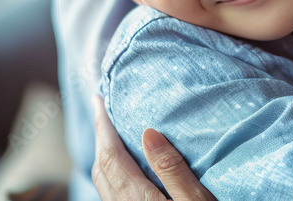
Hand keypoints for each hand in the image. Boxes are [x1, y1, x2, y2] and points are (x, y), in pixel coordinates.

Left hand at [92, 95, 216, 200]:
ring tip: (112, 133)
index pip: (111, 155)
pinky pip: (111, 190)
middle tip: (104, 111)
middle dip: (101, 136)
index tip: (99, 101)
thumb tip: (149, 134)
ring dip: (106, 153)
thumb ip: (171, 169)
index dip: (104, 126)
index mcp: (136, 196)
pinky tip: (126, 165)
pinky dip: (113, 169)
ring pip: (104, 179)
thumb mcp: (194, 199)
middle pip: (102, 166)